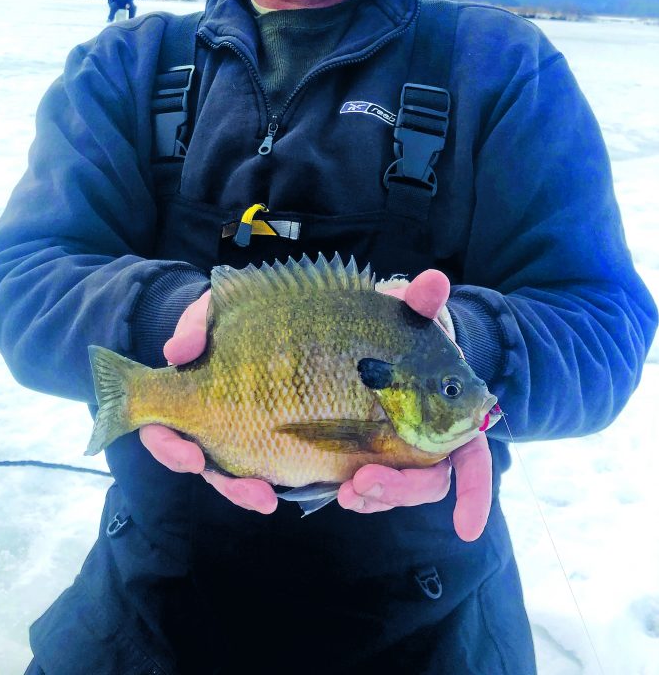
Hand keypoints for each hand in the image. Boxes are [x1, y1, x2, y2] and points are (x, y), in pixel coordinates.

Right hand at [139, 290, 277, 513]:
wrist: (269, 311)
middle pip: (202, 465)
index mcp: (182, 397)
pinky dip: (279, 479)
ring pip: (234, 474)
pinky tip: (297, 484)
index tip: (192, 457)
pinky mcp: (271, 435)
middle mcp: (205, 421)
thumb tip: (175, 352)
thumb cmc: (229, 313)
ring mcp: (237, 431)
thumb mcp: (210, 311)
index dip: (170, 449)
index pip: (161, 430)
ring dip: (248, 491)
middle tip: (246, 489)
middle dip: (223, 483)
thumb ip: (194, 326)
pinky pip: (270, 464)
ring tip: (268, 499)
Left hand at [338, 270, 492, 540]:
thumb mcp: (409, 316)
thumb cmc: (400, 332)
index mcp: (452, 418)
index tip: (465, 528)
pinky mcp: (363, 458)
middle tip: (361, 482)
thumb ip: (421, 303)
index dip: (475, 496)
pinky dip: (349, 492)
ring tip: (343, 490)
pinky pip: (362, 486)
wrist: (372, 341)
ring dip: (371, 497)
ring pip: (392, 492)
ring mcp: (396, 456)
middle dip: (398, 490)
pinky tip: (333, 488)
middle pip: (426, 483)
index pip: (473, 463)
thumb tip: (433, 280)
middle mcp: (429, 444)